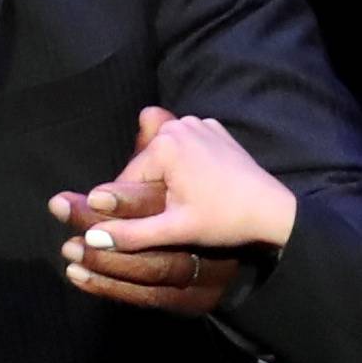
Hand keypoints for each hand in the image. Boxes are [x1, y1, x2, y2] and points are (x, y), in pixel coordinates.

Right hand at [63, 105, 295, 267]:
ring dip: (167, 178)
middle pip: (145, 164)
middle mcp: (179, 125)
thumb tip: (89, 240)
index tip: (147, 226)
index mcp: (164, 146)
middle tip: (173, 215)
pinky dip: (186, 164)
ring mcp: (199, 123)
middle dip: (150, 191)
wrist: (272, 211)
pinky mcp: (215, 128)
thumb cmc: (223, 221)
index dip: (129, 209)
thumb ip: (129, 234)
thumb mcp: (173, 230)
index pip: (126, 181)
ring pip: (164, 156)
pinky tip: (201, 186)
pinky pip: (186, 146)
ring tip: (187, 202)